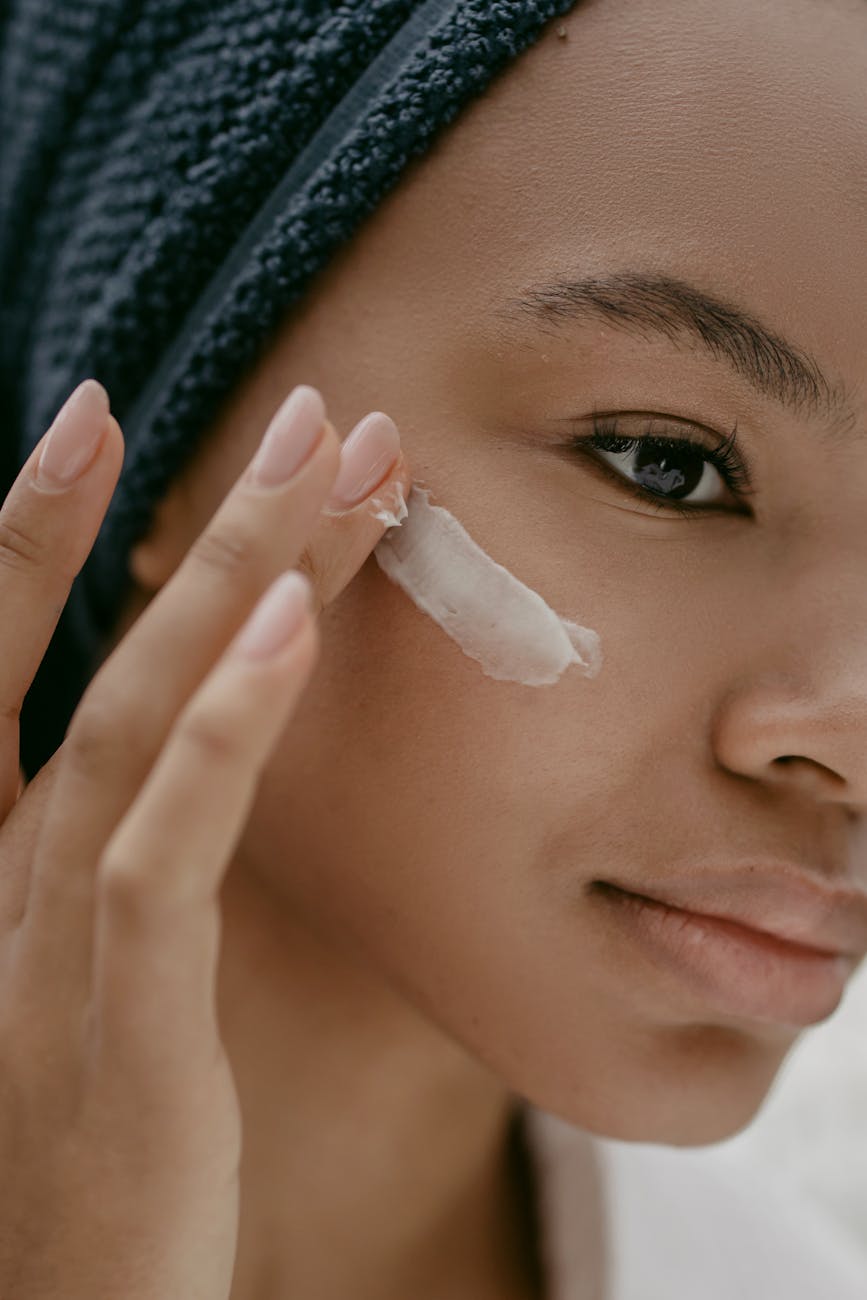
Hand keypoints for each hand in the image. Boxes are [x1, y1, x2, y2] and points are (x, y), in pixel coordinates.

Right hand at [0, 380, 409, 1299]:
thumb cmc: (72, 1145)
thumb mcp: (79, 972)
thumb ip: (114, 849)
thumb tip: (194, 733)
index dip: (35, 530)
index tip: (98, 413)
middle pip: (85, 657)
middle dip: (190, 522)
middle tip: (296, 407)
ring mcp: (36, 949)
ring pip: (136, 720)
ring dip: (236, 581)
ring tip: (332, 467)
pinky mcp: (114, 1028)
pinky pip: (168, 849)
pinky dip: (227, 730)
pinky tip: (299, 628)